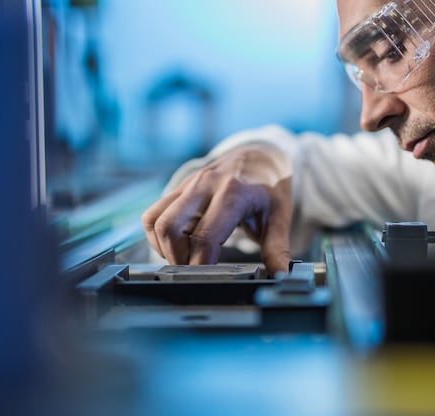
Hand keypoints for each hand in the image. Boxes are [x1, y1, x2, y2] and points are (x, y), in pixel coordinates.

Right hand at [141, 143, 292, 275]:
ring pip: (155, 221)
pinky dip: (157, 235)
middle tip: (194, 270)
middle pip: (170, 228)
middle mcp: (205, 185)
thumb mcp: (280, 217)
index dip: (200, 264)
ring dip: (164, 247)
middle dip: (177, 258)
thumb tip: (281, 276)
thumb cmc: (270, 189)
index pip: (204, 237)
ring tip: (186, 257)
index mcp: (233, 193)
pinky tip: (178, 244)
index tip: (207, 279)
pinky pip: (153, 214)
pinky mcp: (179, 187)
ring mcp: (189, 184)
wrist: (260, 156)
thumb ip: (278, 249)